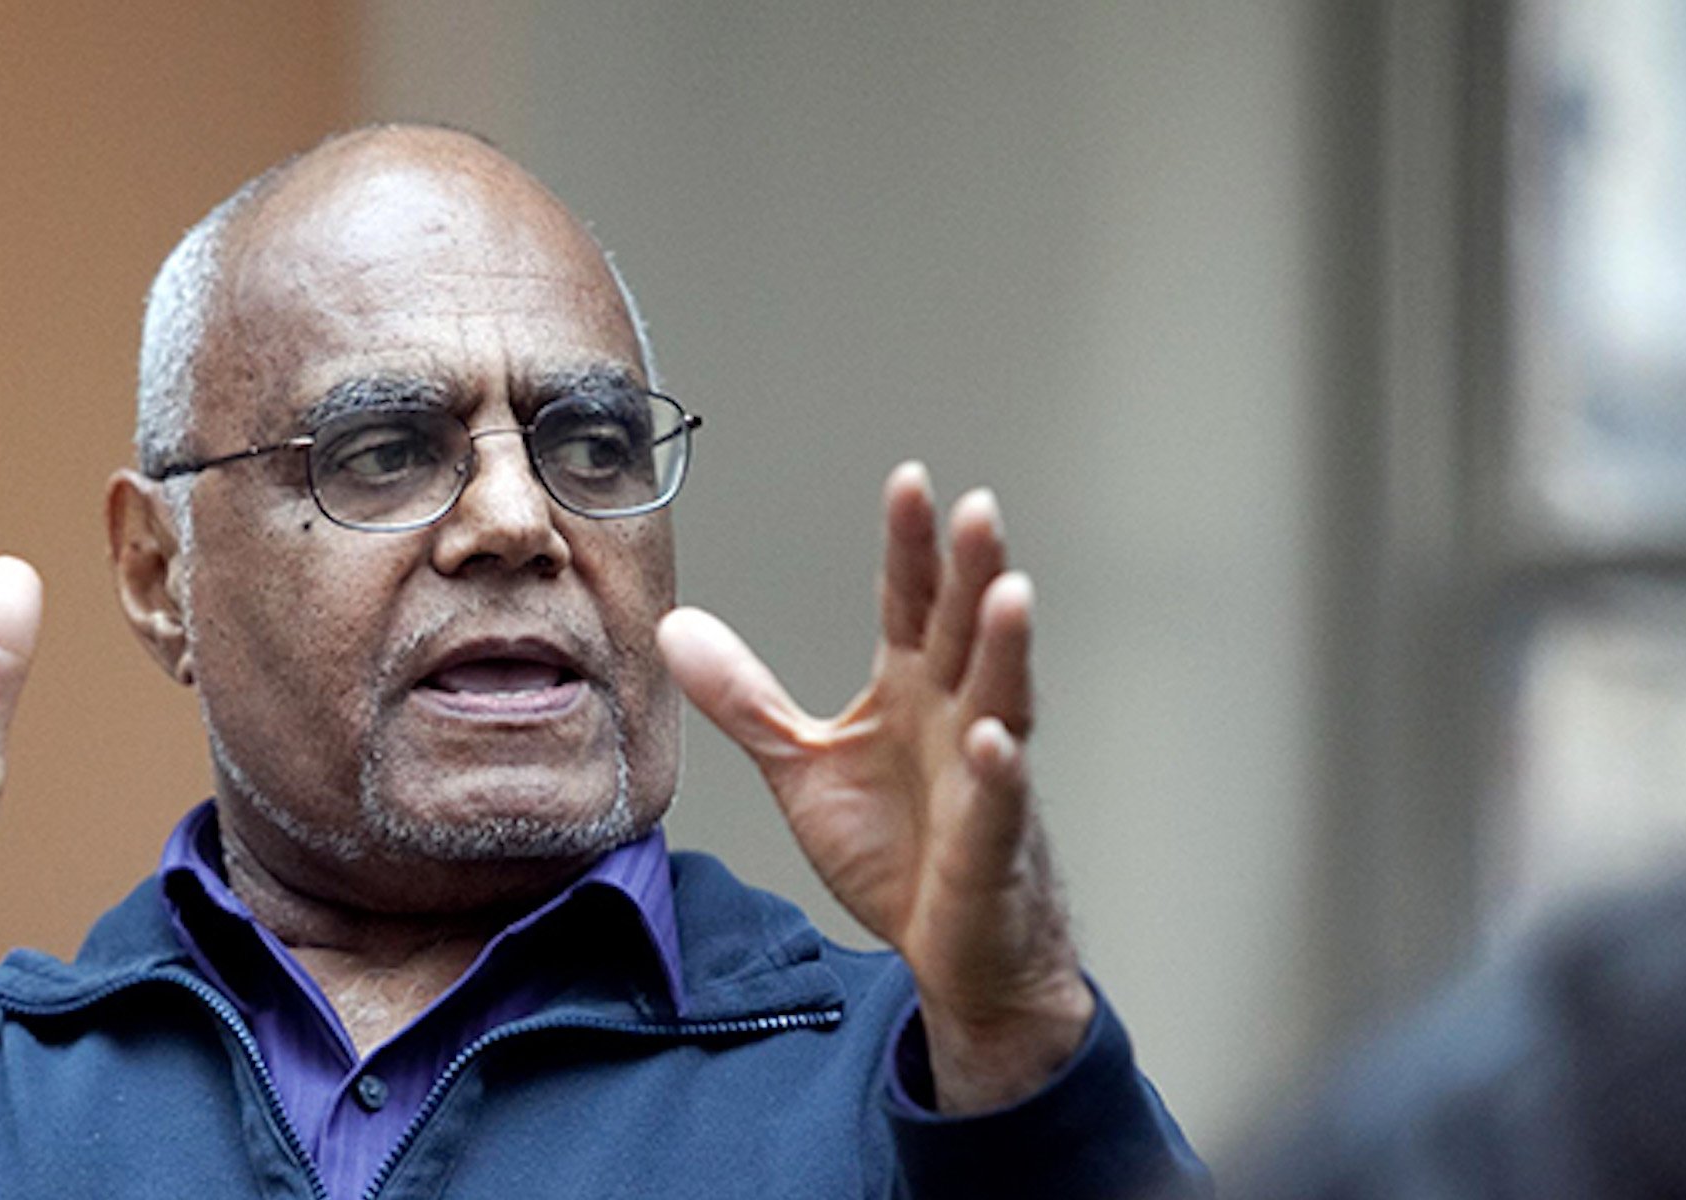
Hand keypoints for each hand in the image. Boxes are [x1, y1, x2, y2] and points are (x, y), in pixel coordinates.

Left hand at [658, 463, 1089, 1111]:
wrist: (949, 952)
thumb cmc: (897, 852)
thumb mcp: (801, 766)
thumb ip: (746, 699)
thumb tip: (676, 628)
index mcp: (911, 690)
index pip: (912, 603)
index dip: (911, 546)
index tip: (908, 481)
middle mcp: (957, 717)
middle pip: (965, 632)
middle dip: (973, 571)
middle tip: (979, 509)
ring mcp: (983, 777)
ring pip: (1001, 699)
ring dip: (1005, 649)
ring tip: (1008, 594)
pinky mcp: (992, 842)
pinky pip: (999, 800)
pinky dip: (999, 770)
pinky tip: (995, 740)